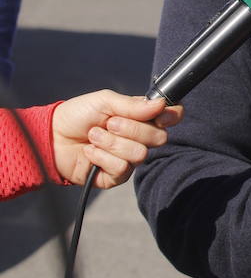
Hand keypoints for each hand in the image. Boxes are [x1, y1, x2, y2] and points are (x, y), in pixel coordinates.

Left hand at [52, 91, 179, 188]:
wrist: (52, 136)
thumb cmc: (78, 115)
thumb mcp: (105, 101)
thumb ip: (134, 105)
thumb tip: (161, 104)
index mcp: (140, 117)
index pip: (171, 117)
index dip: (171, 116)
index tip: (159, 114)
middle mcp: (139, 138)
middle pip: (159, 137)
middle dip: (132, 128)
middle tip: (109, 123)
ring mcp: (128, 158)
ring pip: (140, 154)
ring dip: (112, 143)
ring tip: (94, 136)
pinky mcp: (115, 176)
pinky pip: (122, 169)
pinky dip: (101, 157)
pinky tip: (90, 152)